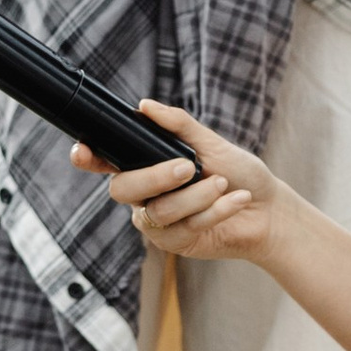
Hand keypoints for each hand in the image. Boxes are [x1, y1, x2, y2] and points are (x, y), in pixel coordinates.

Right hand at [73, 103, 284, 265]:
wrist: (268, 210)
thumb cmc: (238, 172)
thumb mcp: (211, 142)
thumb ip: (178, 125)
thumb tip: (145, 106)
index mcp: (146, 165)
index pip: (107, 161)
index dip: (88, 158)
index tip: (81, 152)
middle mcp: (145, 195)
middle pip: (123, 190)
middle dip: (154, 177)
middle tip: (187, 167)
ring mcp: (158, 222)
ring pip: (158, 212)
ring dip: (196, 196)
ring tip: (223, 184)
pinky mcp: (177, 243)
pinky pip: (184, 228)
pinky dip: (214, 211)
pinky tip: (236, 200)